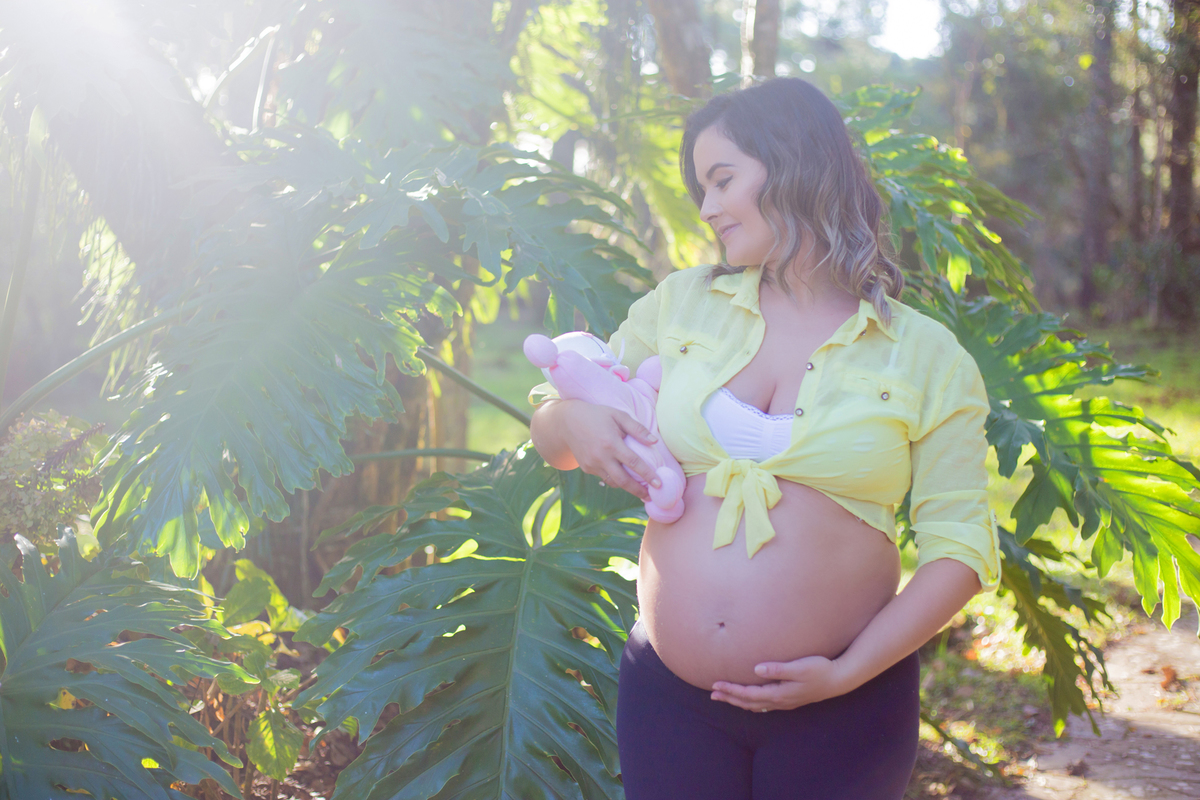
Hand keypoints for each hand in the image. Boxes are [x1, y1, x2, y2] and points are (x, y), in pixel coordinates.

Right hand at [543, 400, 661, 500]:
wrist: (567, 422)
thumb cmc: (597, 415)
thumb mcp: (618, 415)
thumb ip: (637, 429)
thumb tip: (654, 441)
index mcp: (611, 443)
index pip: (634, 463)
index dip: (648, 475)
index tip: (659, 484)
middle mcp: (601, 457)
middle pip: (623, 480)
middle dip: (639, 491)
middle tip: (651, 497)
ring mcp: (592, 464)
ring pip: (613, 482)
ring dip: (628, 488)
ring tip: (641, 491)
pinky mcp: (586, 468)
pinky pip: (604, 477)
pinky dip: (615, 480)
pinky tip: (624, 479)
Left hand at [710, 656, 851, 712]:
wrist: (839, 680)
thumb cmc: (820, 670)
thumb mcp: (799, 667)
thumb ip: (778, 669)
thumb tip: (756, 669)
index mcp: (779, 693)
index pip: (748, 694)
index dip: (731, 690)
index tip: (715, 685)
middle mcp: (780, 701)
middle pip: (749, 702)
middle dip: (730, 698)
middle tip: (712, 694)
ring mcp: (785, 702)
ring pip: (756, 706)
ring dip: (739, 701)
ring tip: (725, 697)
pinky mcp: (790, 700)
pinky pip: (765, 705)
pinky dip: (753, 704)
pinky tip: (751, 702)